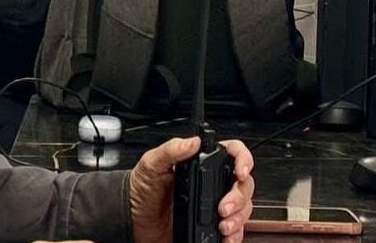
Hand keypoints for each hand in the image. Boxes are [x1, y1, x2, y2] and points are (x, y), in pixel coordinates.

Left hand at [127, 137, 254, 242]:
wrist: (132, 220)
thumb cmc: (139, 189)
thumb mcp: (150, 164)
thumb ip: (170, 150)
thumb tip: (191, 142)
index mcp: (199, 163)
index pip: (231, 152)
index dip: (243, 159)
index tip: (241, 172)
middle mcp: (210, 183)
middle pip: (243, 183)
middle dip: (239, 196)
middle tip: (224, 207)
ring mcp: (212, 204)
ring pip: (243, 207)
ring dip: (238, 217)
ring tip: (223, 224)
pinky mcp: (211, 225)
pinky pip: (234, 229)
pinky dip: (235, 234)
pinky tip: (226, 236)